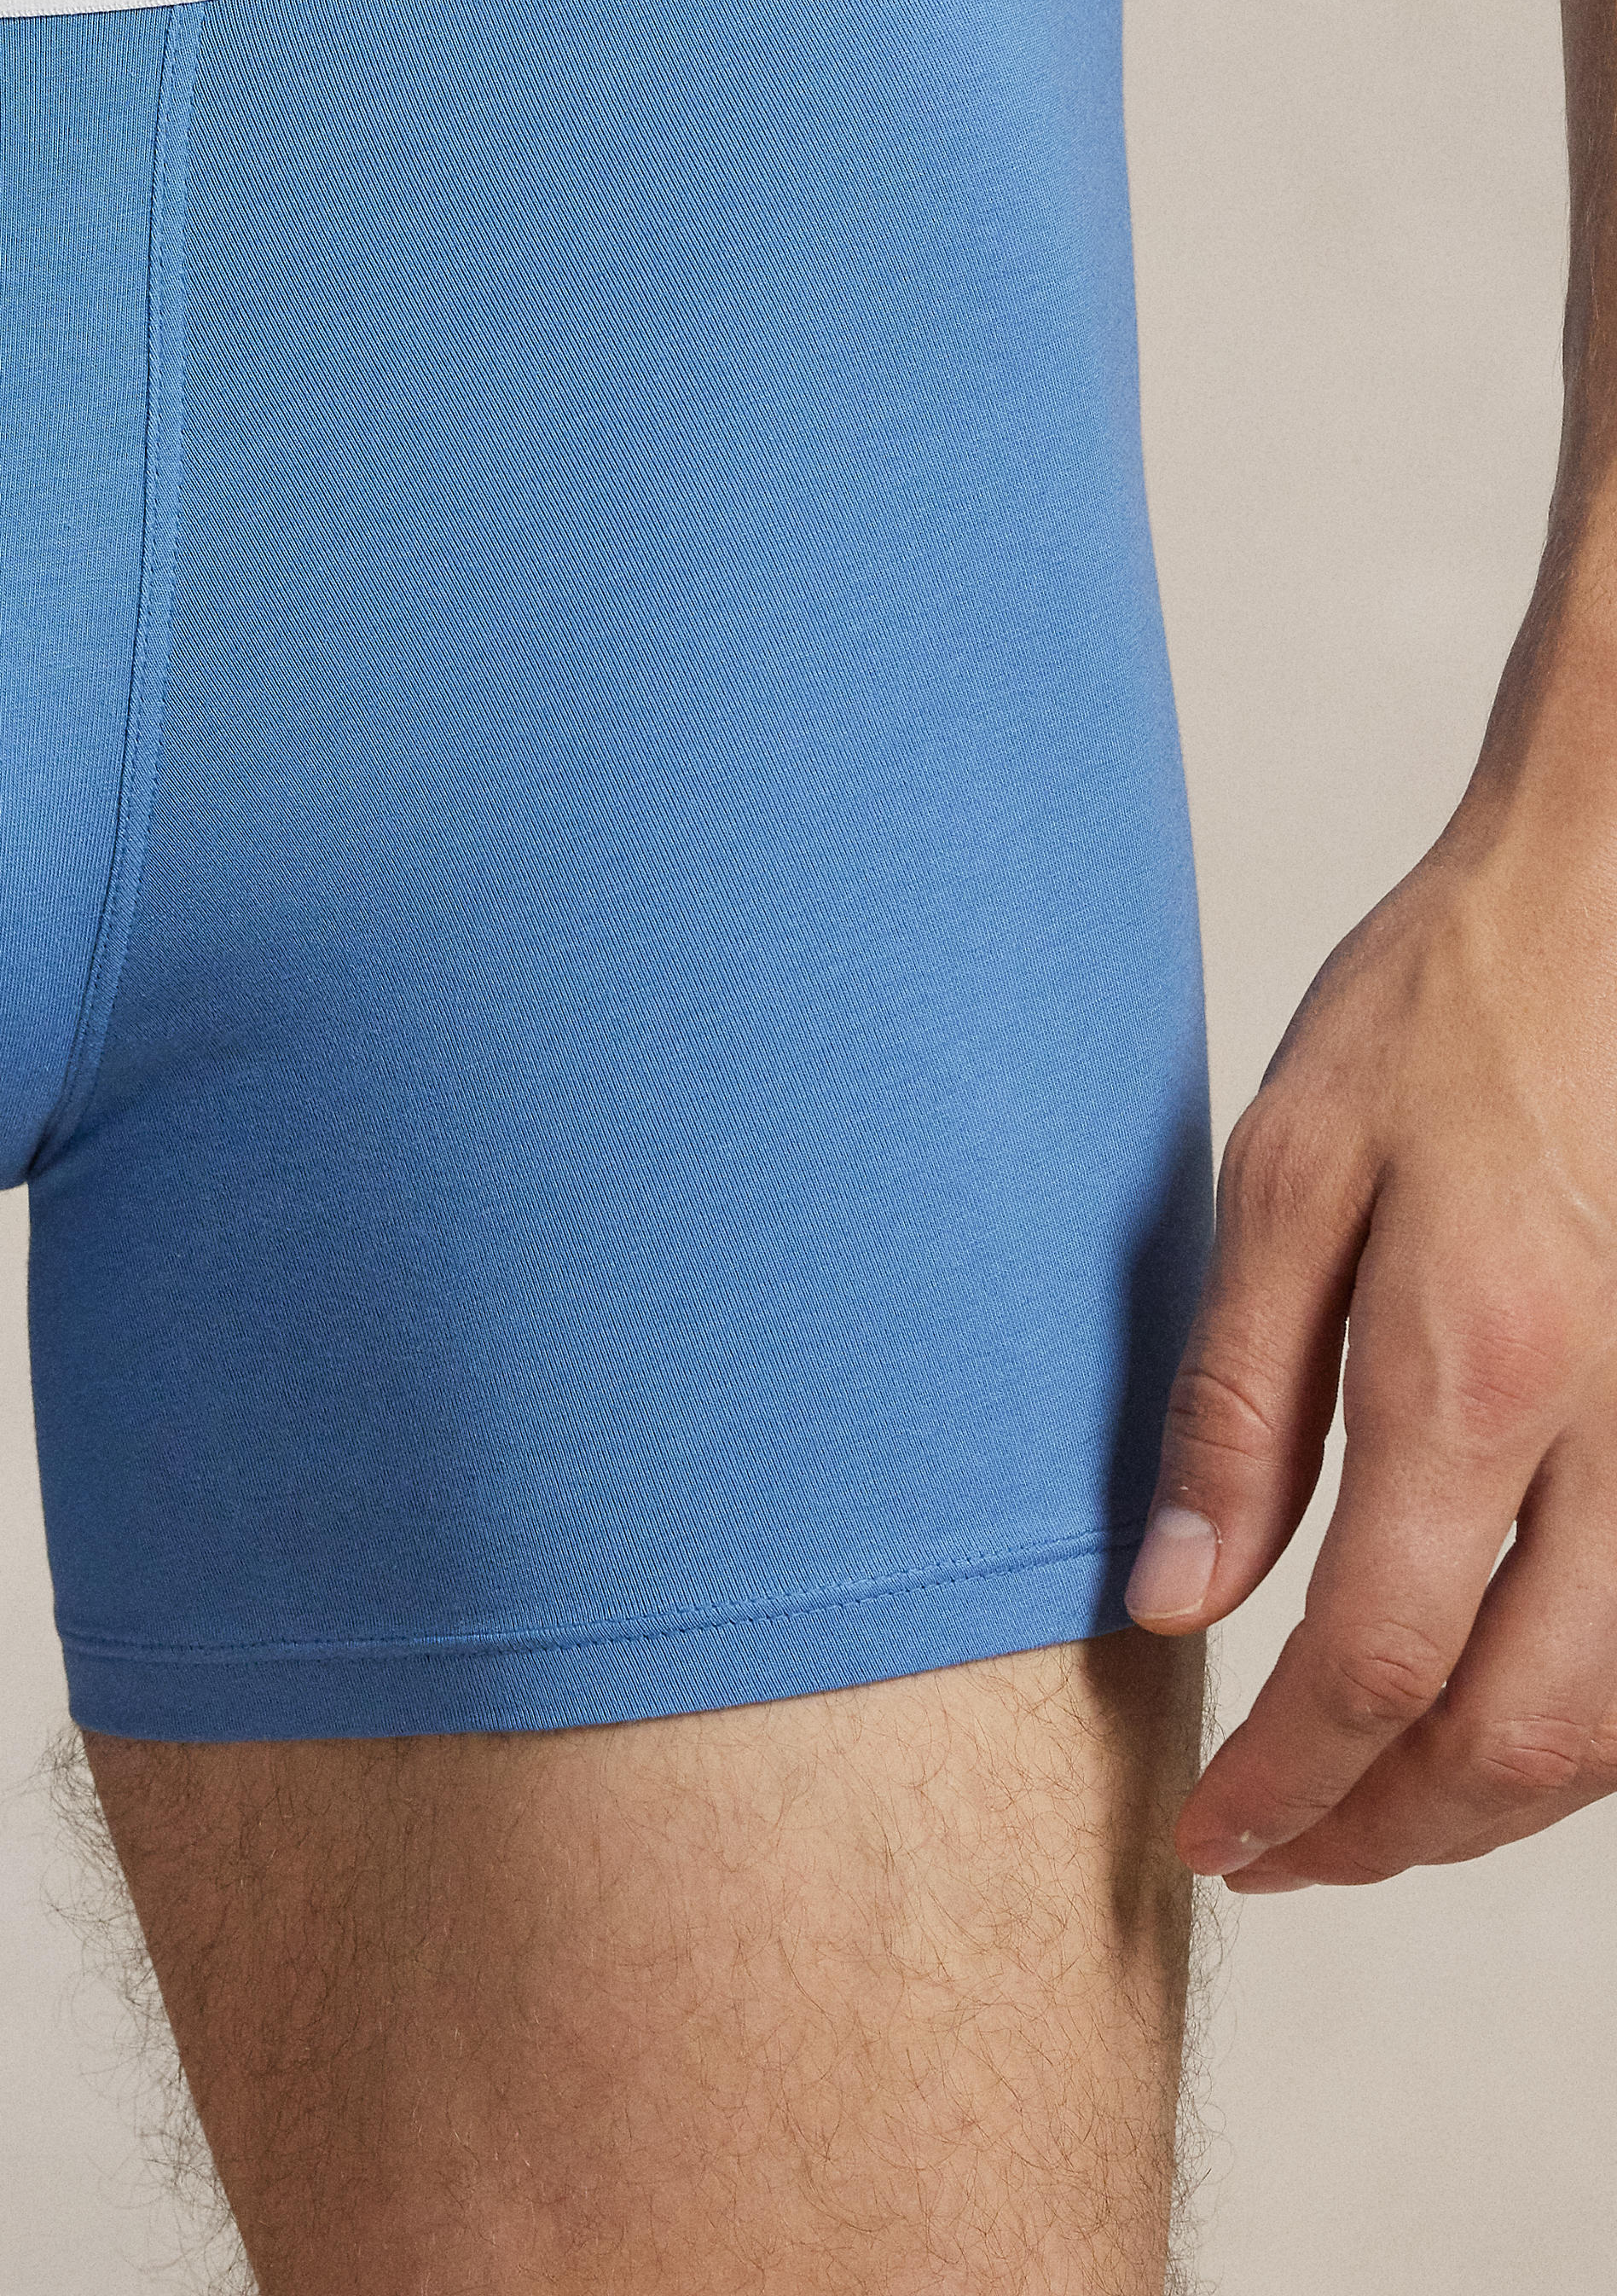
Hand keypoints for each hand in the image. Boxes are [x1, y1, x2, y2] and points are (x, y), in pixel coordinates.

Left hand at [1124, 808, 1616, 1889]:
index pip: (1371, 1664)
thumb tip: (1178, 1599)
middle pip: (1520, 1735)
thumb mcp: (1287, 1171)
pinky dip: (1582, 1717)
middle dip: (1386, 1837)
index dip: (1282, 1785)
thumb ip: (1235, 1399)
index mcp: (1474, 1364)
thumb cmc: (1440, 1011)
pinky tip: (1489, 1705)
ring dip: (1491, 1802)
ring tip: (1364, 1813)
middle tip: (1275, 1860)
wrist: (1616, 891)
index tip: (1207, 1835)